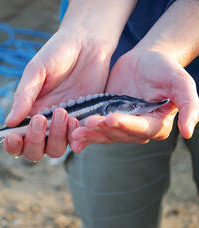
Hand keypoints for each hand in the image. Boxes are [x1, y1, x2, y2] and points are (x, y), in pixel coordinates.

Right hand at [3, 29, 110, 160]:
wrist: (87, 44)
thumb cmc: (57, 54)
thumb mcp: (36, 71)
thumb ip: (24, 96)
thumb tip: (8, 122)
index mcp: (28, 112)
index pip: (17, 138)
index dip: (13, 145)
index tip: (14, 137)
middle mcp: (45, 123)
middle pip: (35, 151)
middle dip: (35, 141)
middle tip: (40, 119)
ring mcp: (64, 124)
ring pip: (56, 149)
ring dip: (57, 137)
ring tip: (63, 112)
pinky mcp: (84, 121)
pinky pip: (79, 140)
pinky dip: (77, 138)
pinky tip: (77, 121)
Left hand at [70, 49, 198, 151]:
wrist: (143, 60)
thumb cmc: (163, 68)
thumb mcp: (180, 81)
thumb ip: (188, 103)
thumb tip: (189, 132)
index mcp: (155, 124)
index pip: (140, 128)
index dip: (126, 125)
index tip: (111, 118)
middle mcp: (137, 130)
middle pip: (119, 135)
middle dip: (103, 130)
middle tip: (87, 124)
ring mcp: (119, 126)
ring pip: (104, 134)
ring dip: (91, 134)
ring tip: (76, 131)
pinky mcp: (105, 119)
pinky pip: (94, 128)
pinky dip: (84, 131)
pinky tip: (72, 130)